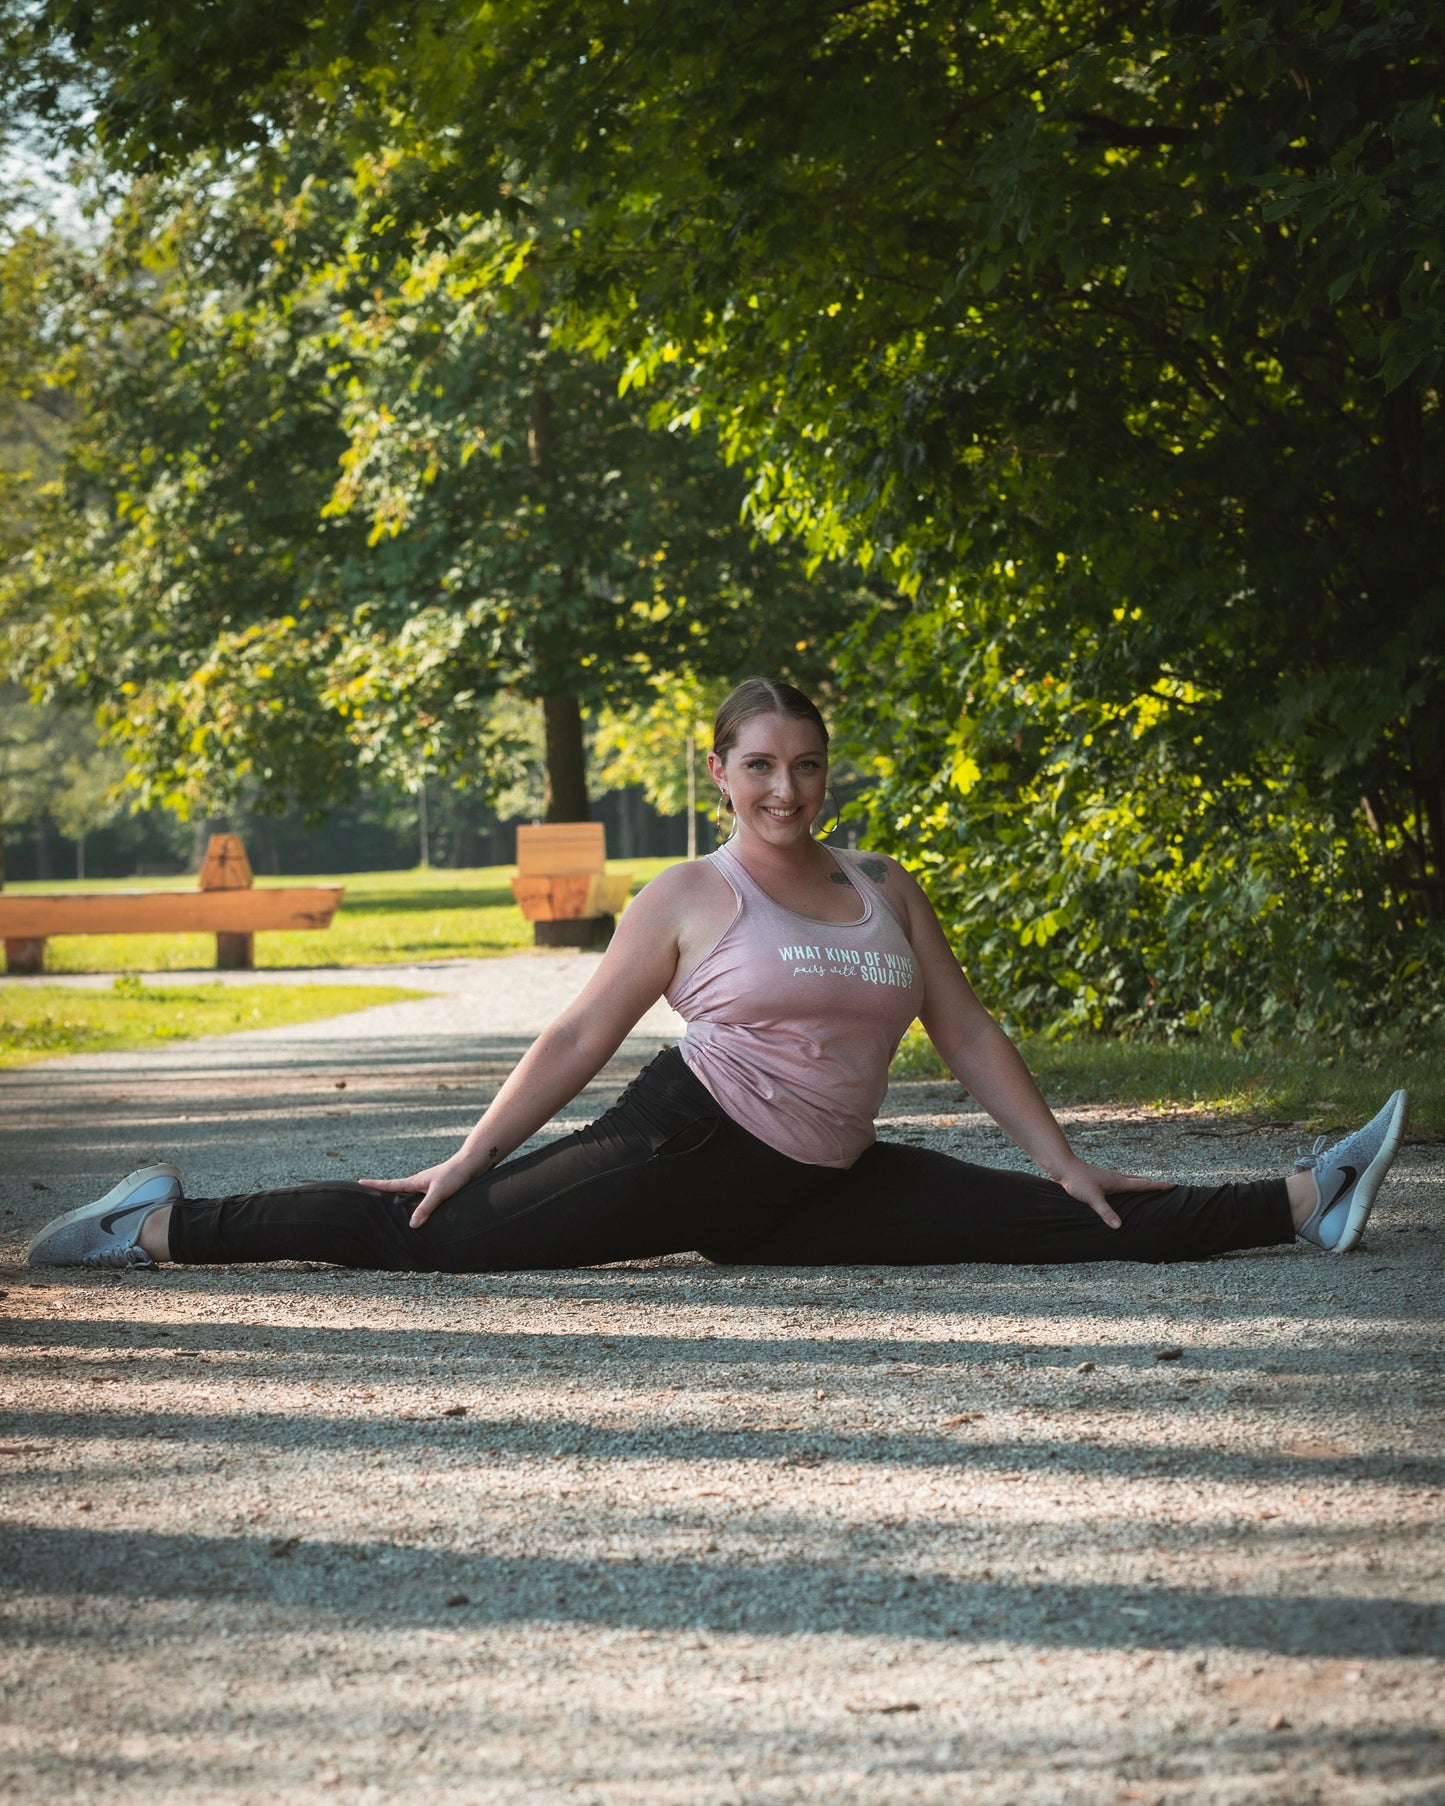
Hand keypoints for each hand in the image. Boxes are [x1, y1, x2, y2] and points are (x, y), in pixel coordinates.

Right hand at [359, 1159, 470, 1229]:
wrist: (472, 1163)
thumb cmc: (455, 1175)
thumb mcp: (438, 1193)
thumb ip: (425, 1208)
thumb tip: (411, 1224)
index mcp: (415, 1181)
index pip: (390, 1184)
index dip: (375, 1185)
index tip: (359, 1182)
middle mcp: (419, 1183)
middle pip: (397, 1189)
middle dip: (384, 1193)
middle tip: (369, 1198)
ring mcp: (428, 1185)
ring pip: (410, 1195)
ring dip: (401, 1201)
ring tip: (391, 1209)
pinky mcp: (439, 1189)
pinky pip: (422, 1199)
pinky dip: (416, 1205)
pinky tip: (419, 1213)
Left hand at [1055, 1158, 1172, 1229]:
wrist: (1063, 1166)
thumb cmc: (1077, 1180)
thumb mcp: (1092, 1198)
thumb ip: (1105, 1212)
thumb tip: (1119, 1226)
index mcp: (1118, 1182)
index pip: (1143, 1184)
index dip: (1158, 1185)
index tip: (1173, 1184)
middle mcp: (1115, 1178)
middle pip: (1139, 1181)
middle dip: (1152, 1185)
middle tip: (1166, 1187)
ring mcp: (1107, 1179)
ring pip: (1129, 1182)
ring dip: (1140, 1185)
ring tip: (1148, 1190)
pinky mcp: (1099, 1181)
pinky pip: (1118, 1185)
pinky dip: (1126, 1188)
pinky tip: (1121, 1194)